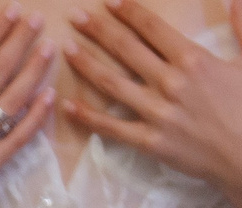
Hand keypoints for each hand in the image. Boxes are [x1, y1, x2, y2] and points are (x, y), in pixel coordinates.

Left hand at [64, 0, 241, 204]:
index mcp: (194, 60)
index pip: (153, 29)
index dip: (129, 12)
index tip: (108, 2)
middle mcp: (171, 82)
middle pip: (126, 50)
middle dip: (99, 30)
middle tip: (75, 17)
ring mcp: (157, 113)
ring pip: (112, 84)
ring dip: (87, 65)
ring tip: (67, 50)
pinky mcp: (149, 141)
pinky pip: (111, 128)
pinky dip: (87, 117)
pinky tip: (66, 105)